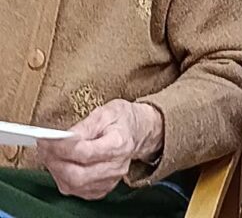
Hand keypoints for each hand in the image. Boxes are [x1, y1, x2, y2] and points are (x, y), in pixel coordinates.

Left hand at [37, 100, 163, 200]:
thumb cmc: (121, 119)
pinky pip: (77, 191)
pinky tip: (59, 164)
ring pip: (75, 185)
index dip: (63, 147)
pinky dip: (63, 178)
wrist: (137, 131)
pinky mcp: (102, 188)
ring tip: (48, 154)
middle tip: (43, 147)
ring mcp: (109, 180)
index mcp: (119, 143)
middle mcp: (116, 166)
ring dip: (56, 170)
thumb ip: (85, 125)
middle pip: (78, 175)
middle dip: (55, 162)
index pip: (86, 152)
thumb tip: (65, 137)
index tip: (47, 139)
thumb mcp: (106, 112)